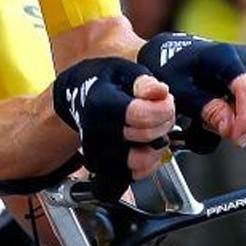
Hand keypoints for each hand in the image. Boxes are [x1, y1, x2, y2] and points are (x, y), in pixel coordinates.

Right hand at [52, 58, 175, 190]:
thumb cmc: (106, 83)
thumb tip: (160, 92)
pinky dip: (147, 163)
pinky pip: (134, 174)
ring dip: (155, 147)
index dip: (163, 109)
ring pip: (140, 163)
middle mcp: (94, 133)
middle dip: (163, 123)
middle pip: (145, 138)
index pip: (141, 116)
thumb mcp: (125, 70)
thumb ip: (144, 82)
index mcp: (100, 105)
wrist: (80, 97)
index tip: (165, 100)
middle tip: (160, 111)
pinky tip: (144, 146)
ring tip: (153, 130)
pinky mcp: (101, 169)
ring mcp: (96, 154)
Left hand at [134, 31, 245, 150]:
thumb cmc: (168, 69)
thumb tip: (230, 129)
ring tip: (200, 116)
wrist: (166, 53)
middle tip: (200, 124)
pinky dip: (229, 116)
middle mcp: (245, 59)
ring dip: (229, 121)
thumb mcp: (179, 90)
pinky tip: (208, 112)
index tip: (238, 140)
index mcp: (226, 56)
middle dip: (232, 122)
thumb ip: (206, 108)